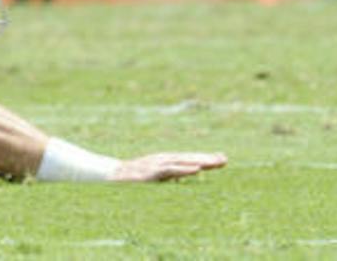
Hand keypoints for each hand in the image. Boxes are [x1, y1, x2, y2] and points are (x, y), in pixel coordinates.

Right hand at [112, 152, 226, 181]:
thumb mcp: (154, 177)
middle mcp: (165, 160)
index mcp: (166, 161)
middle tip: (225, 159)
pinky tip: (196, 169)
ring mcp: (159, 165)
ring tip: (216, 162)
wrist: (112, 175)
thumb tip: (182, 176)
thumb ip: (169, 175)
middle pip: (190, 158)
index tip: (222, 158)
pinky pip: (171, 171)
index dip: (205, 158)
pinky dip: (184, 170)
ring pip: (184, 162)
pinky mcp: (153, 172)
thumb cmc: (133, 177)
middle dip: (208, 159)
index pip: (190, 159)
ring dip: (201, 162)